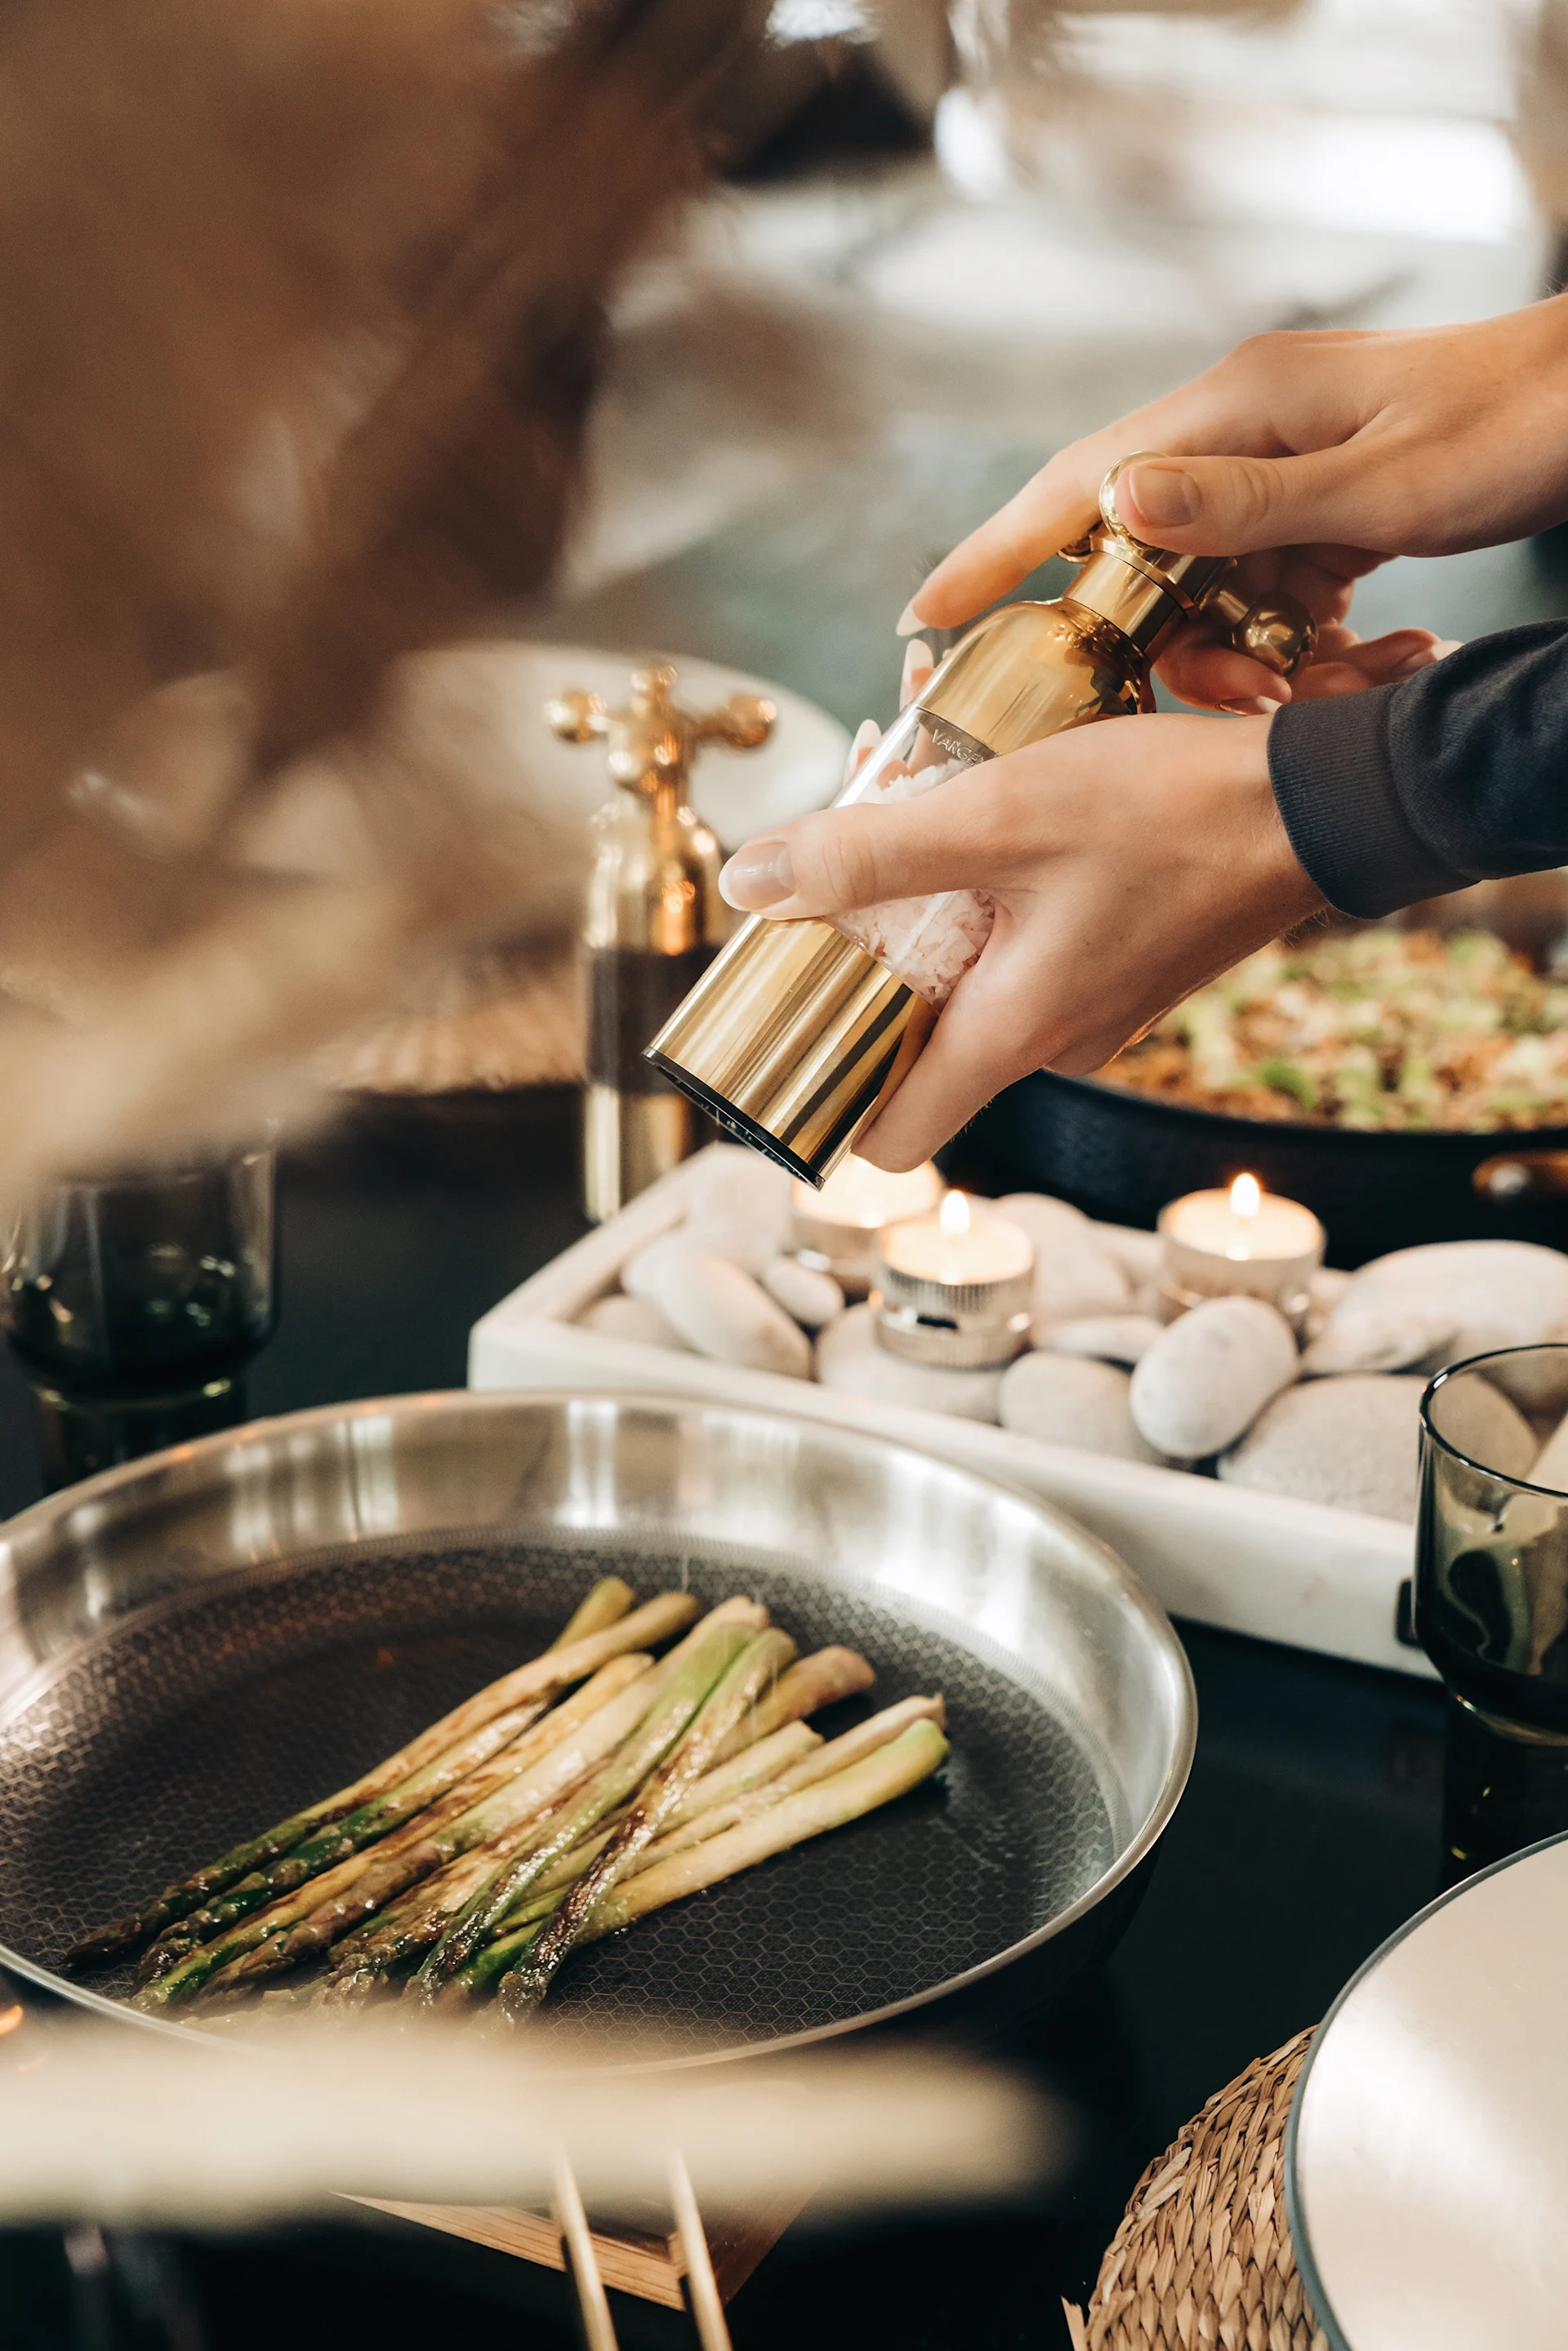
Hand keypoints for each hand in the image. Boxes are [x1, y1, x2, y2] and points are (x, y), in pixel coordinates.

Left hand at [718, 711, 1322, 1169]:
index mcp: (1012, 1037)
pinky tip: (971, 813)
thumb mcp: (993, 817)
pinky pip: (1017, 949)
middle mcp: (1051, 1044)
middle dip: (858, 966)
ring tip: (893, 810)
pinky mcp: (1117, 963)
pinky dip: (979, 895)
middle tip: (825, 873)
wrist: (1320, 799)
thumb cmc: (1165, 813)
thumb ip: (864, 855)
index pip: (890, 1140)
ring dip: (917, 914)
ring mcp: (1090, 1008)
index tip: (778, 1031)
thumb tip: (751, 883)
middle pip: (915, 1047)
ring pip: (965, 984)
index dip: (822, 1102)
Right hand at [903, 301, 1567, 709]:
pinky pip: (1259, 594)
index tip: (919, 622)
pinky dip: (1285, 642)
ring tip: (1311, 688)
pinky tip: (1342, 663)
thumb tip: (1113, 503)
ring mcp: (1275, 474)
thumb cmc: (1509, 430)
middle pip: (1131, 560)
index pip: (1071, 486)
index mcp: (1231, 410)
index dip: (988, 558)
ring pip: (1199, 592)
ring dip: (1235, 658)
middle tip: (1213, 703)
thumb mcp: (1377, 485)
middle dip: (1156, 649)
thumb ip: (1243, 502)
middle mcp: (1236, 436)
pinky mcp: (1314, 508)